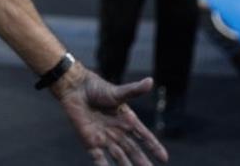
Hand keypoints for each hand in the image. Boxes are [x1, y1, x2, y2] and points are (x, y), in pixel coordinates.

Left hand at [51, 63, 167, 164]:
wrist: (75, 89)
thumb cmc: (97, 88)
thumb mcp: (117, 92)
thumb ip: (134, 90)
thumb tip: (150, 81)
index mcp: (127, 120)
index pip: (144, 136)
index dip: (153, 146)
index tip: (164, 158)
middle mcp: (118, 132)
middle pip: (133, 150)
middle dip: (142, 162)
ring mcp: (105, 138)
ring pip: (119, 157)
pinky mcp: (90, 141)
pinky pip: (98, 158)